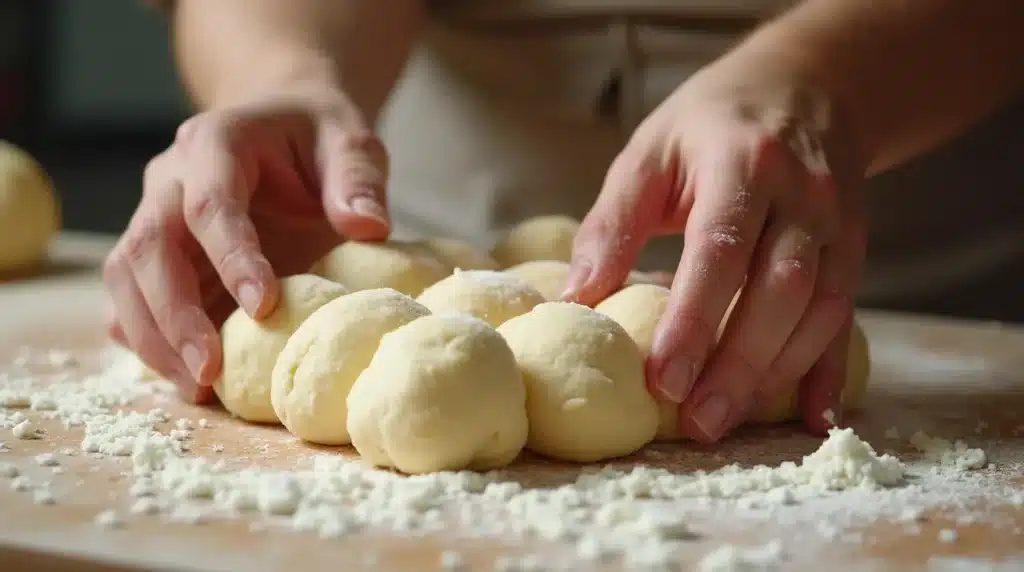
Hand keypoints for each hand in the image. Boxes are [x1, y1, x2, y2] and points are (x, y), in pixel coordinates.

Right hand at [104, 87, 389, 401]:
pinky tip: (177, 375)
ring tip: (196, 388)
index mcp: (218, 142)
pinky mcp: (156, 252)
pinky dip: (147, 338)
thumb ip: (359, 179)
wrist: (283, 130)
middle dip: (175, 314)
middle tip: (208, 371)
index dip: (231, 257)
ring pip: (127, 276)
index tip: (264, 306)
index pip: (211, 204)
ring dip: (155, 337)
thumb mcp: (351, 142)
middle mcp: (171, 178)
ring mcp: (154, 214)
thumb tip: (368, 227)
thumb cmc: (318, 138)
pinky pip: (129, 296)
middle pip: (149, 246)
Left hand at [564, 62, 866, 441]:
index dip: (694, 321)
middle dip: (738, 364)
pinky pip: (848, 316)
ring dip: (776, 374)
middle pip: (778, 291)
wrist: (806, 85)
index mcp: (742, 165)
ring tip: (728, 421)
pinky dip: (830, 370)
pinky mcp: (854, 247)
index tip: (663, 381)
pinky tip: (812, 416)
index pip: (719, 252)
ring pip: (818, 310)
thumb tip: (573, 301)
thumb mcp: (648, 153)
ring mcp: (837, 224)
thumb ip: (612, 226)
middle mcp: (802, 196)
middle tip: (697, 423)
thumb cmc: (709, 124)